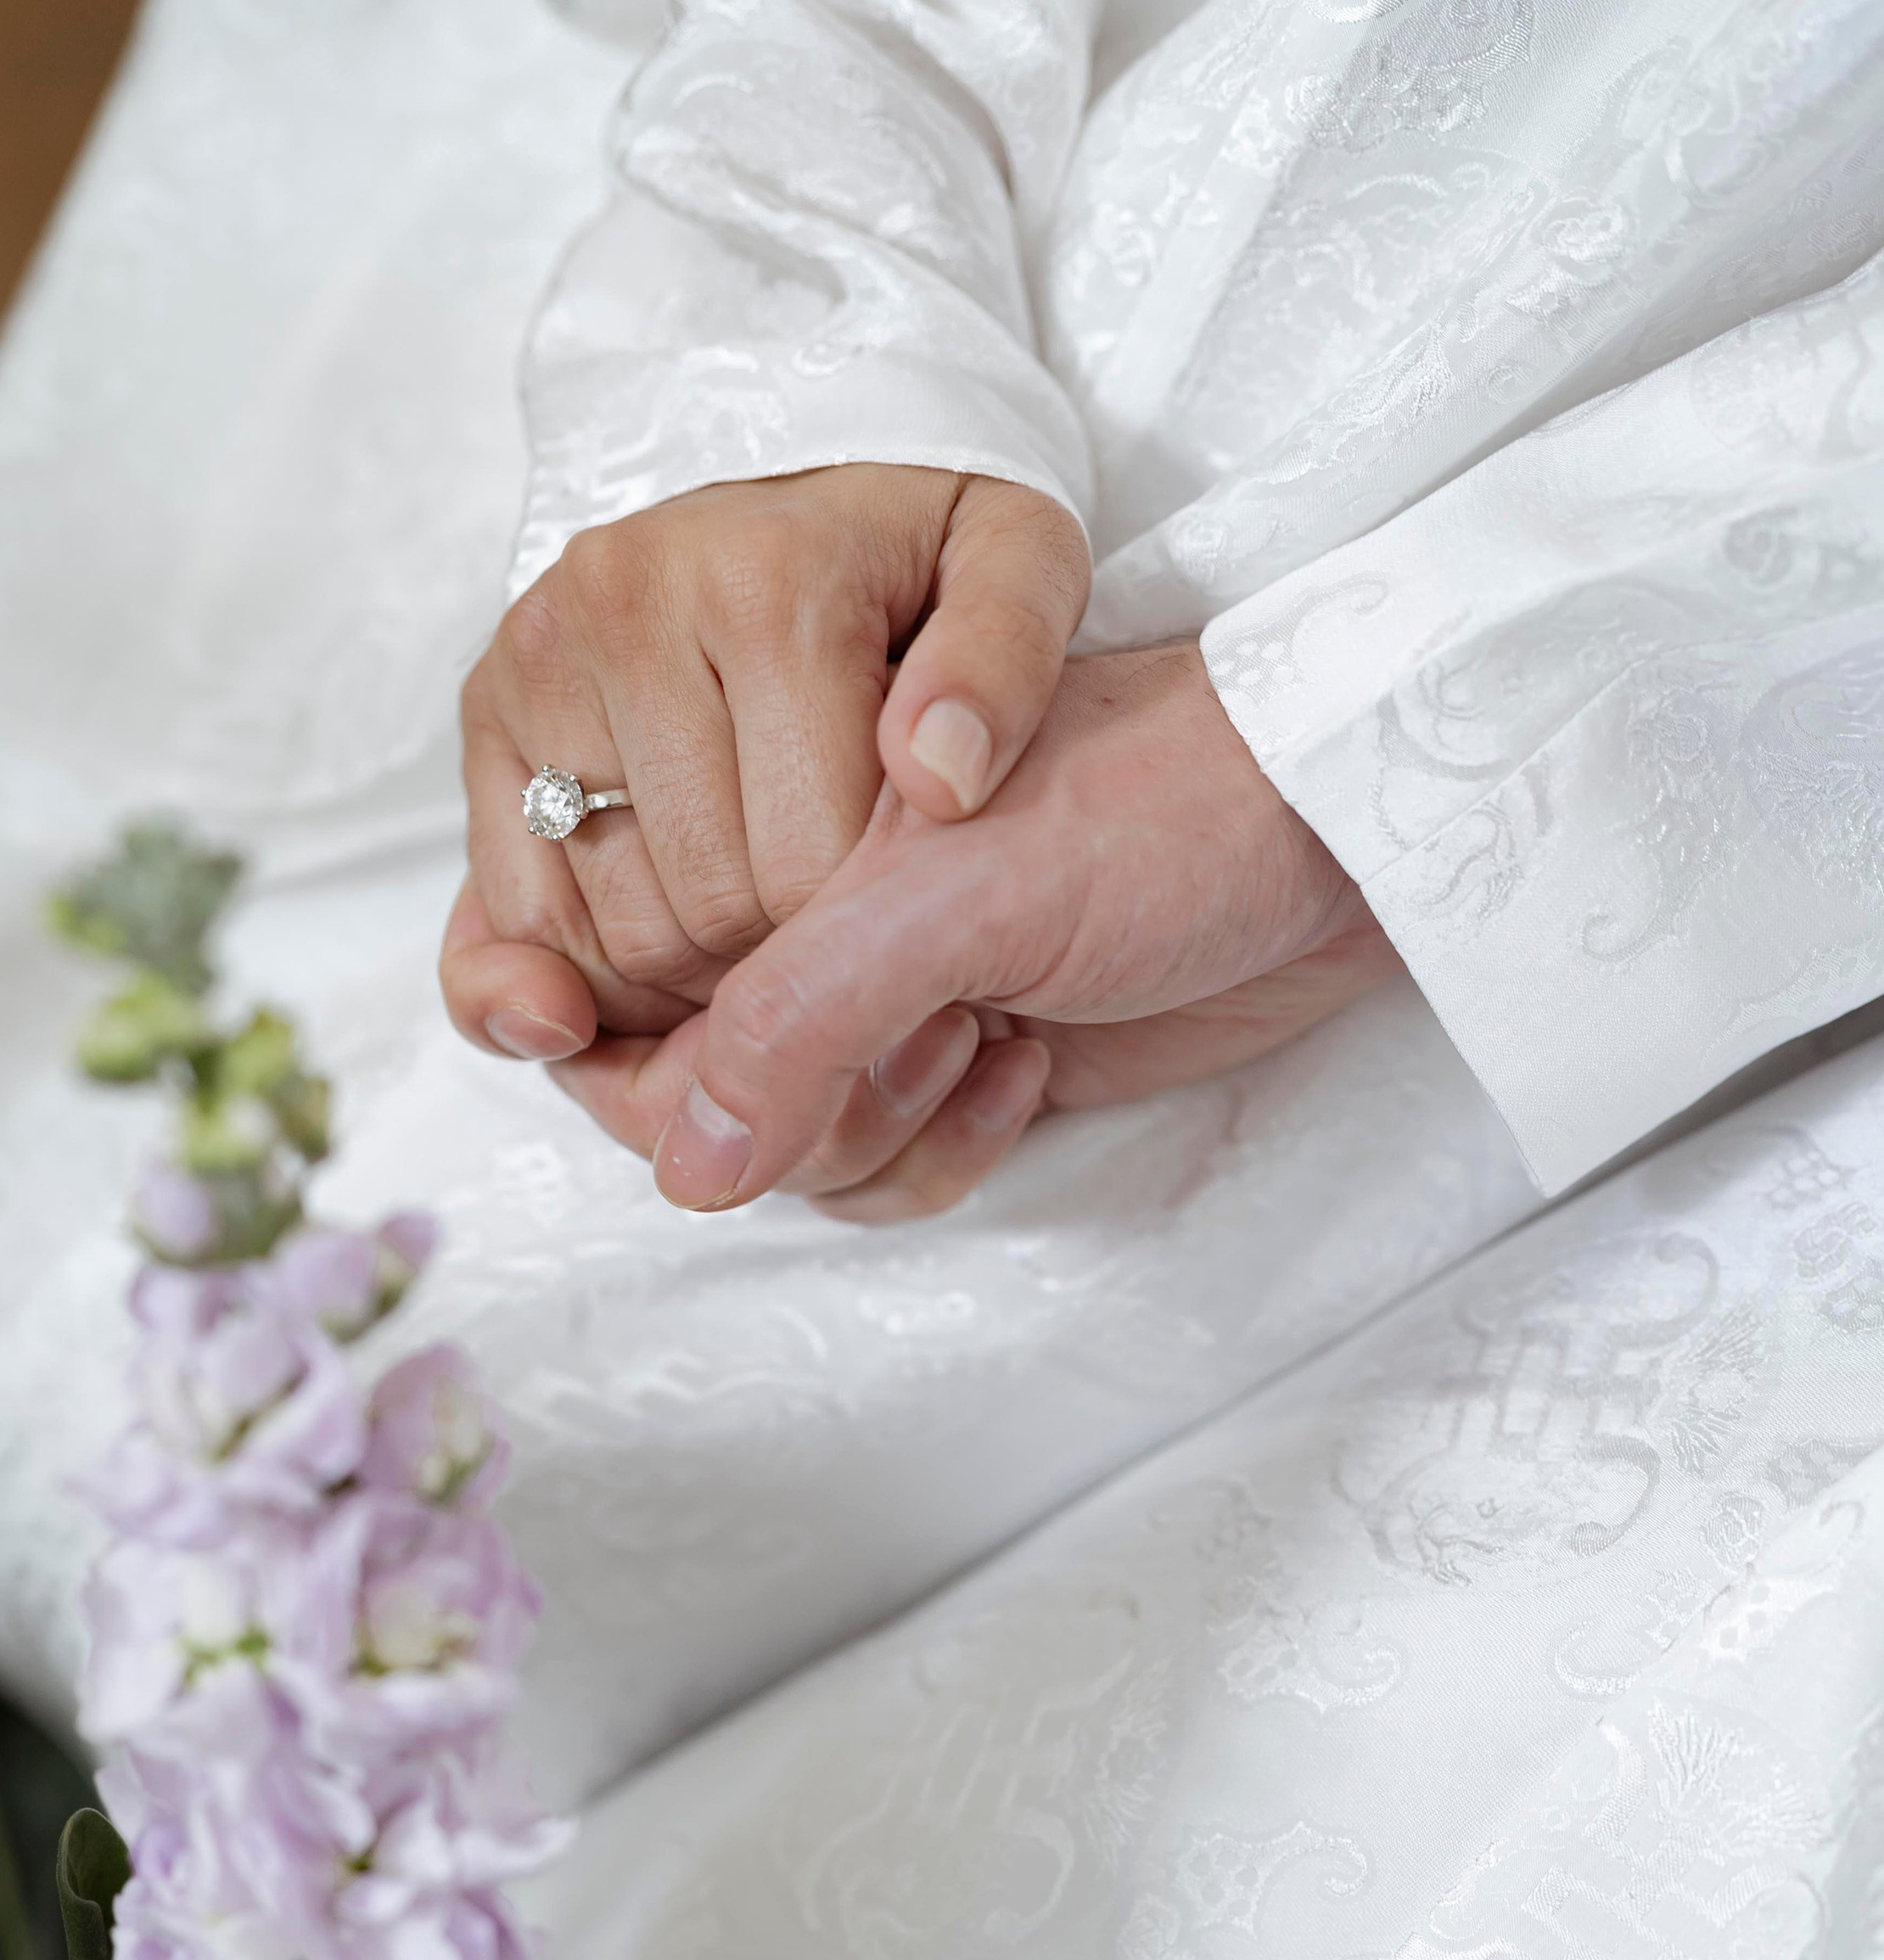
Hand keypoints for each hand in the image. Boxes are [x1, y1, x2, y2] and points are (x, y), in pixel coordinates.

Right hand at [441, 463, 1090, 1049]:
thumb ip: (1008, 665)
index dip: (860, 939)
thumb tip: (943, 781)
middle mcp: (627, 608)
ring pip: (612, 935)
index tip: (900, 916)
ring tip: (768, 930)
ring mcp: (540, 656)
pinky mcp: (485, 703)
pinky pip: (520, 912)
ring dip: (695, 976)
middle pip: (705, 916)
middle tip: (834, 935)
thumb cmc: (920, 539)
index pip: (804, 876)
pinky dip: (593, 967)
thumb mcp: (1021, 560)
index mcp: (767, 586)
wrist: (798, 462)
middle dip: (779, 964)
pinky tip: (676, 930)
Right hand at [518, 641, 1399, 1221]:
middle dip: (809, 1106)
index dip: (704, 1063)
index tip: (852, 1024)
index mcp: (748, 787)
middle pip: (677, 1093)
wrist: (1340, 830)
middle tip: (939, 1027)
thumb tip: (691, 1172)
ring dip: (878, 1136)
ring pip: (767, 1147)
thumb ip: (798, 1019)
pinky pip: (852, 1168)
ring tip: (985, 1037)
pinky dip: (929, 1159)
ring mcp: (853, 976)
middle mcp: (778, 888)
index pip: (620, 993)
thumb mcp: (960, 896)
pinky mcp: (925, 1047)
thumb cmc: (1168, 803)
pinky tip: (1024, 1070)